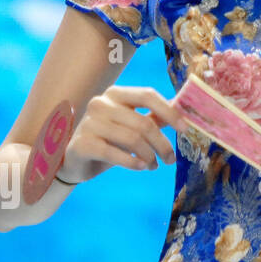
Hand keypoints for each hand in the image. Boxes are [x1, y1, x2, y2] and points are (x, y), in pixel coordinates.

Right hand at [59, 86, 181, 182]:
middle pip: (143, 122)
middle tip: (170, 159)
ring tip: (153, 166)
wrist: (75, 160)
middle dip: (162, 144)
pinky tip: (141, 168)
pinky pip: (114, 153)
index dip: (170, 112)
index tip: (185, 129)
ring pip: (132, 139)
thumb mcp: (133, 126)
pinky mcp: (82, 143)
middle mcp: (101, 103)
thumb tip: (185, 112)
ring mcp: (89, 122)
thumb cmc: (110, 140)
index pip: (148, 96)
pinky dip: (132, 162)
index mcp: (116, 94)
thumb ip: (155, 117)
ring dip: (149, 156)